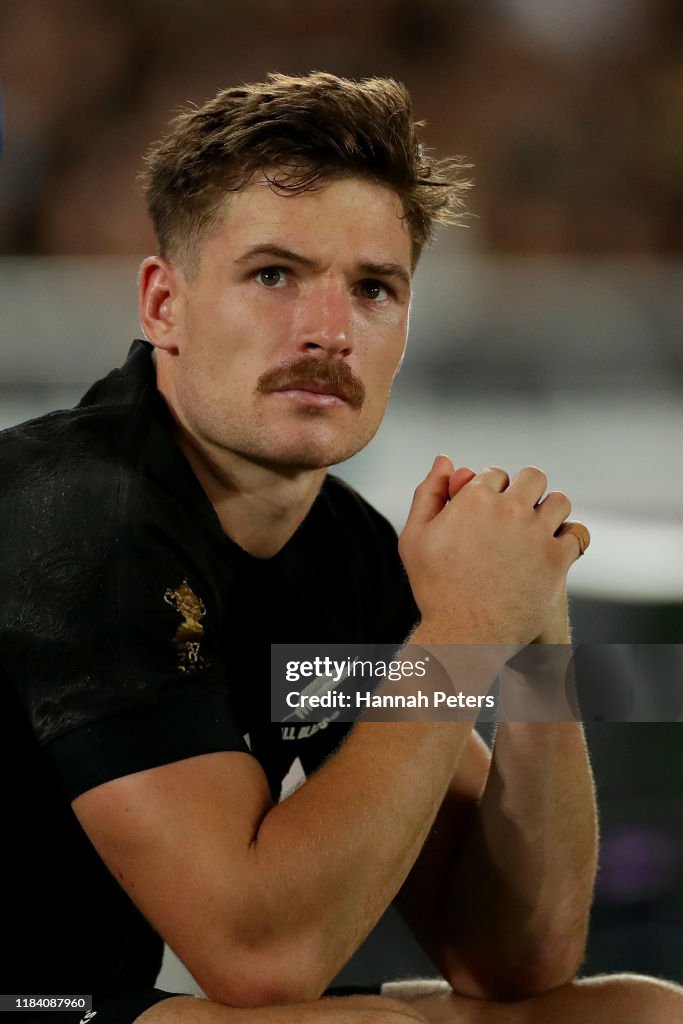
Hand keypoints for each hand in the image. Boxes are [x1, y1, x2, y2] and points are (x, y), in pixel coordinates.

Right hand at [399, 456, 585, 644]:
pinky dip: (570, 540)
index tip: (491, 512)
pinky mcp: (556, 559)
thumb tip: (444, 459)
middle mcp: (508, 510)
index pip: (495, 473)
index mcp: (473, 500)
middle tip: (519, 515)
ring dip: (551, 512)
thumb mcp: (416, 538)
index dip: (493, 491)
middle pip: (533, 477)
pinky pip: (577, 535)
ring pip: (559, 501)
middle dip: (527, 492)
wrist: (463, 634)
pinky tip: (557, 551)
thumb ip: (428, 493)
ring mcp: (535, 534)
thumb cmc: (434, 588)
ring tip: (539, 531)